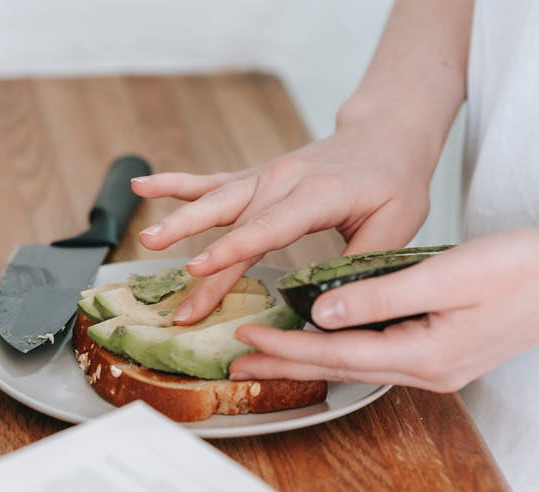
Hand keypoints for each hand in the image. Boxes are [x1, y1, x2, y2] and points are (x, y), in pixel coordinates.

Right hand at [132, 124, 431, 323]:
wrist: (385, 135)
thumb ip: (362, 264)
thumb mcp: (397, 226)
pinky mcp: (255, 178)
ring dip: (179, 221)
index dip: (231, 250)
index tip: (198, 269)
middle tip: (174, 289)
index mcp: (318, 194)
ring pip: (215, 200)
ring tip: (146, 239)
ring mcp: (265, 176)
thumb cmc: (395, 183)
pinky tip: (142, 187)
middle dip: (201, 258)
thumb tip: (332, 308)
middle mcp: (284, 180)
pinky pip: (210, 182)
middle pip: (234, 222)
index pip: (268, 227)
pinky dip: (175, 184)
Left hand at [227, 228, 538, 390]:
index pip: (339, 353)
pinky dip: (345, 344)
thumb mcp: (446, 275)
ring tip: (268, 351)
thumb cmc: (524, 269)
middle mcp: (430, 370)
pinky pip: (381, 352)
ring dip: (311, 354)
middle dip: (287, 362)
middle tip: (238, 358)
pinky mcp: (446, 350)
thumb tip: (322, 312)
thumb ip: (379, 296)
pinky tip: (327, 336)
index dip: (288, 345)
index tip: (247, 335)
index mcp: (427, 356)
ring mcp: (440, 365)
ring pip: (359, 361)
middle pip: (341, 367)